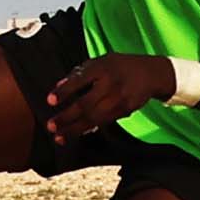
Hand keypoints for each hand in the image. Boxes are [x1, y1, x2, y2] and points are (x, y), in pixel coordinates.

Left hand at [39, 53, 177, 136]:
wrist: (150, 73)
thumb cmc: (118, 66)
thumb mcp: (100, 62)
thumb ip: (78, 73)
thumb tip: (57, 88)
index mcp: (102, 67)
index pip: (79, 80)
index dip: (64, 91)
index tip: (49, 101)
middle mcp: (110, 84)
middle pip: (86, 104)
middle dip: (66, 117)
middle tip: (50, 125)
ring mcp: (118, 99)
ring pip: (94, 118)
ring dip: (74, 129)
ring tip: (58, 137)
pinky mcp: (124, 111)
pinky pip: (103, 122)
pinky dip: (87, 129)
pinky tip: (75, 133)